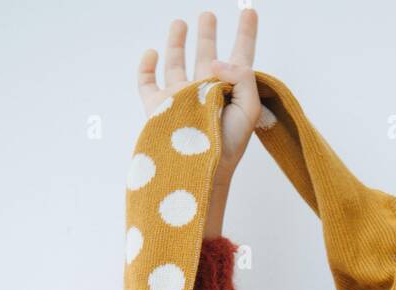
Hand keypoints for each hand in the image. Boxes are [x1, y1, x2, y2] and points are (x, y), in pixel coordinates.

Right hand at [137, 9, 262, 187]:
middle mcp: (205, 90)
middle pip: (207, 55)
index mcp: (230, 91)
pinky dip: (147, 66)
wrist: (201, 168)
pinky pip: (148, 82)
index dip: (246, 34)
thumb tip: (215, 61)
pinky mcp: (159, 106)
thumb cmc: (229, 146)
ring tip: (181, 22)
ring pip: (177, 63)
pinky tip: (152, 53)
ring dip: (178, 42)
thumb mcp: (249, 108)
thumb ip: (242, 77)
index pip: (241, 56)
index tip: (249, 11)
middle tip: (208, 15)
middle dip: (208, 33)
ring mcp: (181, 98)